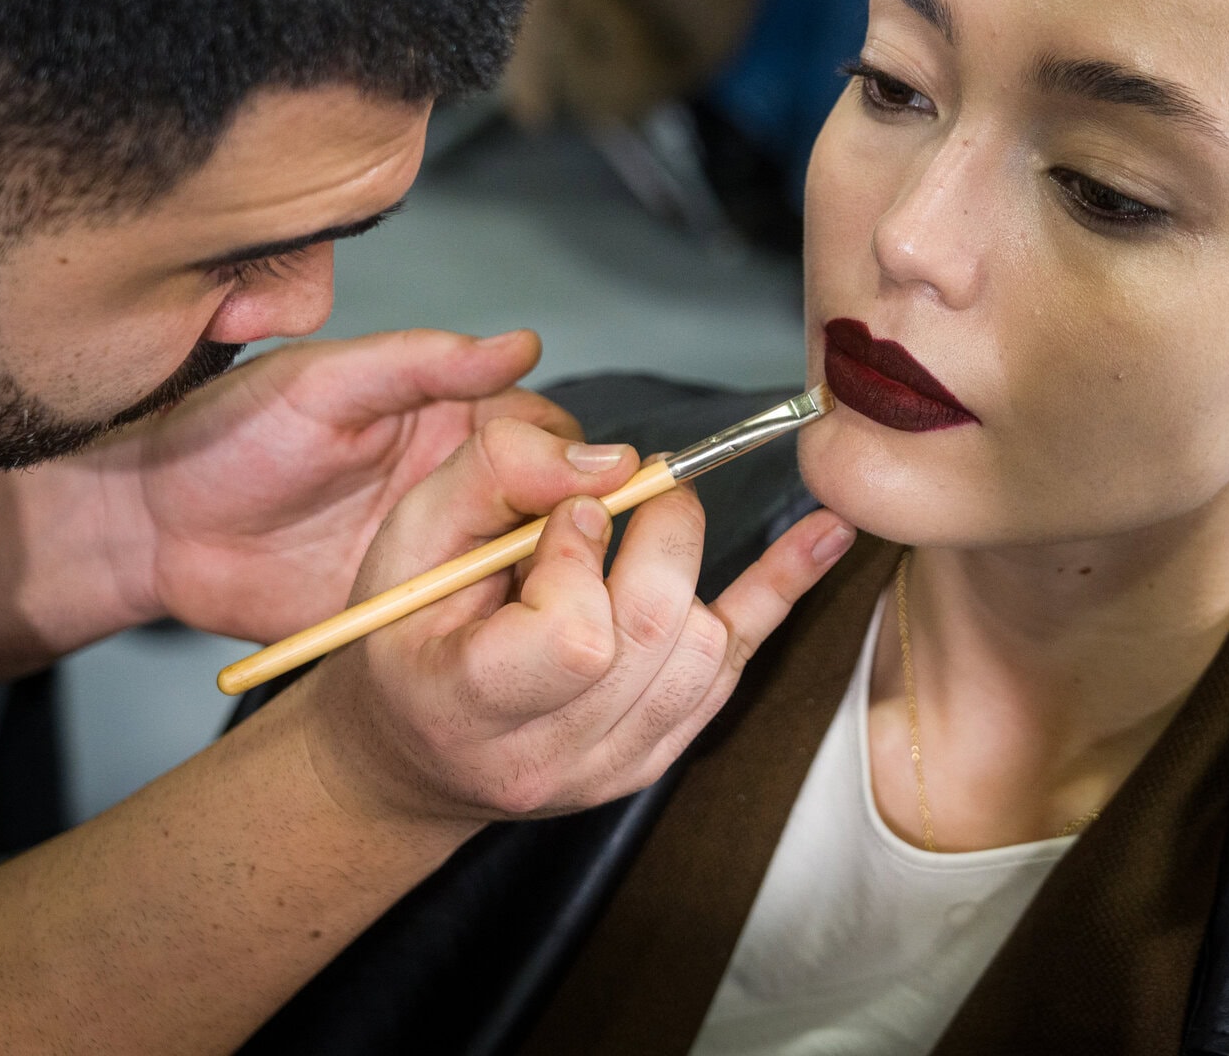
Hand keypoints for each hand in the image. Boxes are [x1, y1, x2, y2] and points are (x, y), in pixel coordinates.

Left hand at [100, 329, 583, 642]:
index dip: (580, 458)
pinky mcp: (415, 612)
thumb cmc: (225, 436)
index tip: (599, 482)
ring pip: (531, 570)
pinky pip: (481, 626)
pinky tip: (525, 643)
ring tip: (563, 601)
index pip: (550, 433)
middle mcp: (459, 484)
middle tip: (584, 549)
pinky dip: (511, 635)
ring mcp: (441, 553)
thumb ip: (422, 361)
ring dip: (554, 585)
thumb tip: (520, 344)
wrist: (151, 530)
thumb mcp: (324, 385)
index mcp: (450, 418)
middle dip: (582, 527)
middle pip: (558, 506)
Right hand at [300, 417, 856, 822]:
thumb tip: (616, 462)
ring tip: (647, 530)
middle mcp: (547, 755)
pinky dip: (783, 587)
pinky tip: (827, 534)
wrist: (409, 749)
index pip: (576, 638)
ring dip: (689, 566)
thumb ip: (497, 473)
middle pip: (658, 633)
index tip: (560, 519)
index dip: (582, 555)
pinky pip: (741, 664)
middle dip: (659, 536)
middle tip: (625, 498)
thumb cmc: (401, 632)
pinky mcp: (658, 753)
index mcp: (469, 704)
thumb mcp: (408, 534)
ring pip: (706, 650)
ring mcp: (613, 766)